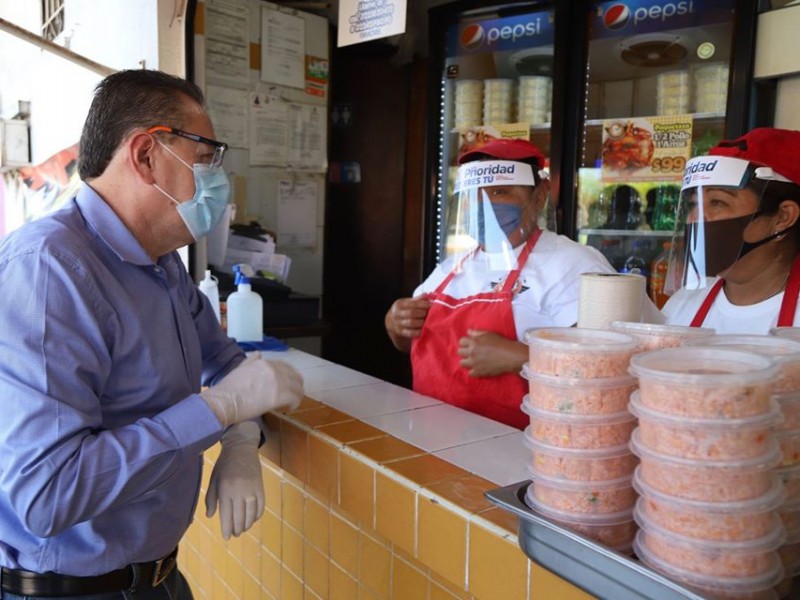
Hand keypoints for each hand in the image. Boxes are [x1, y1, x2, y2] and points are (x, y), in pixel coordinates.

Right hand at [201, 355, 303, 427]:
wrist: (225, 401)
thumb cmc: (228, 388)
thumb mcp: (240, 368)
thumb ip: (251, 361)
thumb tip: (258, 354)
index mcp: (264, 363)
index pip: (284, 367)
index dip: (287, 377)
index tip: (284, 386)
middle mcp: (273, 369)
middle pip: (294, 376)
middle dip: (294, 386)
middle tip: (290, 396)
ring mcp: (278, 381)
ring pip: (298, 387)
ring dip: (296, 395)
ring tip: (289, 404)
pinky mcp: (281, 395)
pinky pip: (296, 398)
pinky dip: (294, 404)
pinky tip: (288, 408)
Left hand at [205, 421, 263, 539]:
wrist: (241, 448)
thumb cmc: (224, 465)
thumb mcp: (214, 479)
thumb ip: (211, 498)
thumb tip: (210, 516)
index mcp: (225, 490)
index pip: (226, 515)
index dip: (227, 528)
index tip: (226, 537)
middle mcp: (239, 491)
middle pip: (240, 517)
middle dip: (237, 529)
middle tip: (235, 534)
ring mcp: (251, 489)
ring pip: (251, 513)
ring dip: (247, 524)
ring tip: (243, 529)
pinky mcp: (260, 486)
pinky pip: (261, 505)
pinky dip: (257, 515)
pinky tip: (253, 519)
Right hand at [385, 295, 431, 351]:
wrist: (391, 322)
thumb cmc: (404, 310)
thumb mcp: (407, 303)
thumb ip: (418, 299)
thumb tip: (428, 295)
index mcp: (399, 304)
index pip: (413, 304)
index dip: (423, 304)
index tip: (432, 305)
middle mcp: (397, 314)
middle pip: (412, 313)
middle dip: (423, 313)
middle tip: (431, 314)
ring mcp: (398, 324)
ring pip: (411, 323)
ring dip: (421, 322)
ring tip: (428, 321)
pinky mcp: (401, 332)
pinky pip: (410, 333)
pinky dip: (418, 332)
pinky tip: (424, 330)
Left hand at [457, 330, 527, 376]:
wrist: (510, 356)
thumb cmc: (501, 343)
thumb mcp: (489, 334)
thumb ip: (477, 333)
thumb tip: (468, 331)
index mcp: (474, 342)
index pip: (461, 341)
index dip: (465, 342)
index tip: (470, 343)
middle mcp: (472, 352)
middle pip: (459, 352)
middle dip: (464, 351)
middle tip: (471, 351)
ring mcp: (475, 363)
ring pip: (462, 363)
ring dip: (466, 361)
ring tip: (473, 360)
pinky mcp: (479, 372)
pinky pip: (470, 373)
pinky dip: (473, 371)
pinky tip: (478, 368)